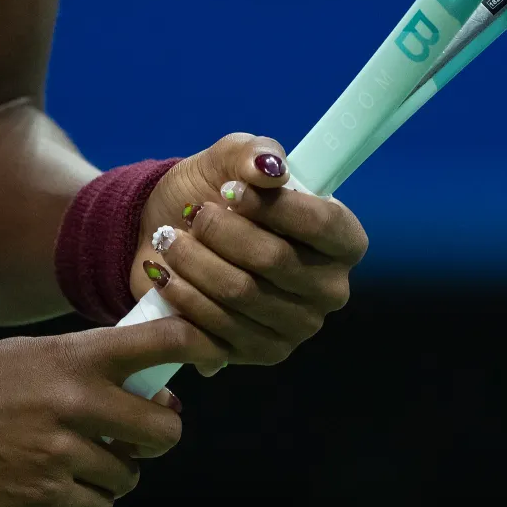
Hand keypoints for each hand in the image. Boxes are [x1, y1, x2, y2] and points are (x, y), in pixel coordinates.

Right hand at [0, 318, 223, 506]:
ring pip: (128, 476)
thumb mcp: (32, 358)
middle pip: (165, 431)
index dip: (200, 345)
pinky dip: (86, 506)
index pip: (165, 342)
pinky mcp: (46, 498)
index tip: (211, 353)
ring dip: (112, 475)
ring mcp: (64, 453)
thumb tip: (147, 387)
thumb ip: (89, 365)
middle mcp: (80, 402)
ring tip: (75, 463)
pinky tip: (62, 493)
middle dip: (154, 437)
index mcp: (79, 357)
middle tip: (133, 435)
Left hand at [131, 133, 367, 372]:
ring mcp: (296, 328)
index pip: (322, 225)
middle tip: (192, 214)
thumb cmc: (214, 195)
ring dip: (193, 260)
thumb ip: (254, 153)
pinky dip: (181, 296)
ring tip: (169, 239)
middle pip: (274, 260)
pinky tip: (164, 274)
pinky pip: (214, 329)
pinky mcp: (258, 354)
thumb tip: (269, 170)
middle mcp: (329, 289)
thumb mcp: (231, 158)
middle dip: (220, 232)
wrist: (169, 234)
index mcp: (342, 241)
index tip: (229, 190)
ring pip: (239, 293)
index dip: (272, 206)